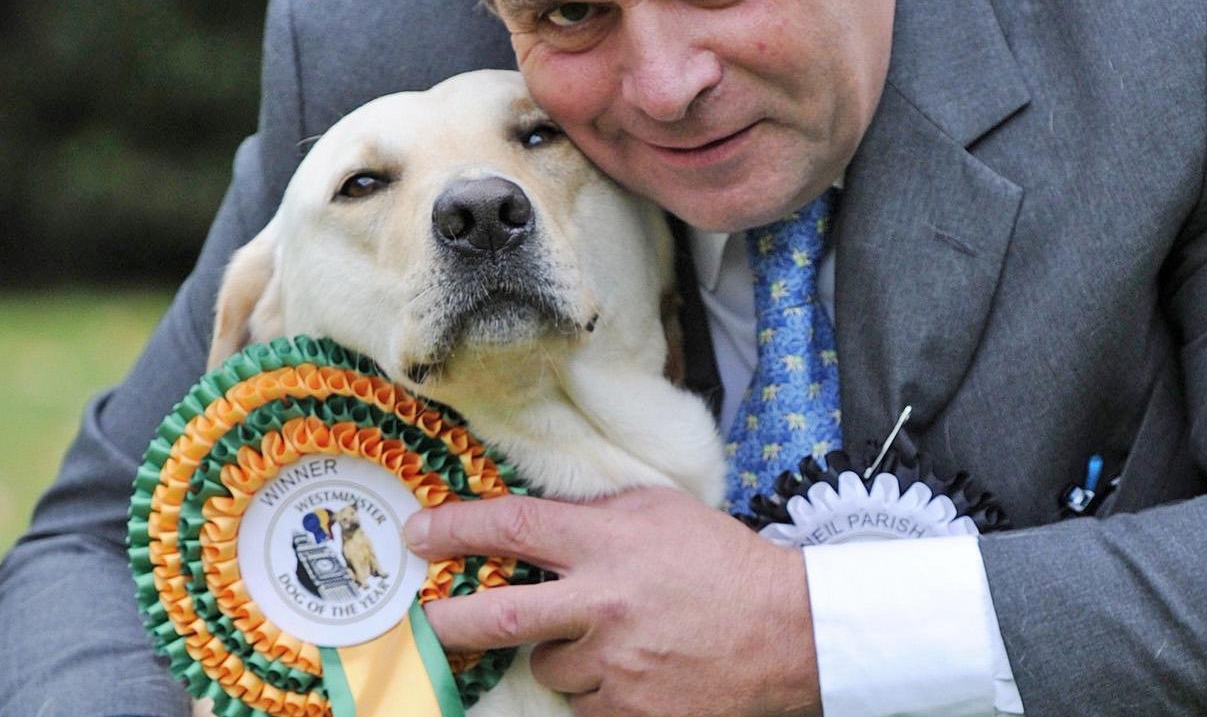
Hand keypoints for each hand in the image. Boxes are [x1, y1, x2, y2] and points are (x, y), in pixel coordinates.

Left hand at [406, 486, 820, 716]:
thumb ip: (595, 512)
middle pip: (496, 618)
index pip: (513, 528)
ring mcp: (613, 665)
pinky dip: (594, 692)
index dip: (456, 529)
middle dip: (447, 622)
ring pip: (546, 668)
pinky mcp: (628, 712)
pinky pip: (583, 705)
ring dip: (560, 657)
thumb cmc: (722, 561)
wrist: (787, 633)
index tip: (419, 534)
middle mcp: (601, 603)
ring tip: (608, 641)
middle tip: (425, 621)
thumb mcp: (659, 510)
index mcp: (608, 543)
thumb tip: (529, 513)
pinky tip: (631, 671)